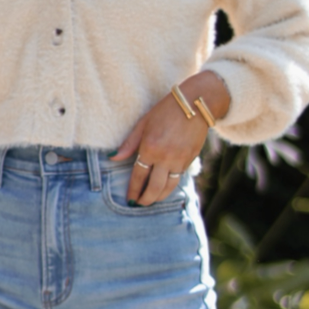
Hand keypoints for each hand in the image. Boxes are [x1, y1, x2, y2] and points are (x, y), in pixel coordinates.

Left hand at [111, 73, 229, 205]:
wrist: (195, 103)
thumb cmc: (166, 110)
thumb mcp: (143, 123)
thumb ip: (129, 144)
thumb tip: (113, 158)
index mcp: (150, 147)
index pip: (139, 176)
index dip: (133, 190)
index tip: (130, 199)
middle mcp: (165, 157)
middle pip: (154, 187)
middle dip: (146, 200)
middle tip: (140, 205)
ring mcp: (179, 160)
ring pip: (168, 187)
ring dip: (159, 197)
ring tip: (152, 200)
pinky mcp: (190, 160)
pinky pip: (178, 178)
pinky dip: (171, 186)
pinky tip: (164, 188)